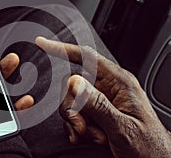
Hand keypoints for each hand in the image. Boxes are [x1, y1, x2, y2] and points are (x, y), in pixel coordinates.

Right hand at [36, 37, 170, 157]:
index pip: (86, 56)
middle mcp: (108, 88)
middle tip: (84, 128)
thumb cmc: (148, 147)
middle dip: (74, 110)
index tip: (43, 44)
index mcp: (119, 82)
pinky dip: (76, 127)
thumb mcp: (122, 127)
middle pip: (73, 86)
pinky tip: (88, 136)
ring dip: (77, 122)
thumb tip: (74, 81)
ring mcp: (101, 101)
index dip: (62, 48)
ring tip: (95, 136)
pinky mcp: (96, 113)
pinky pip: (74, 114)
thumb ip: (97, 104)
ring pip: (71, 102)